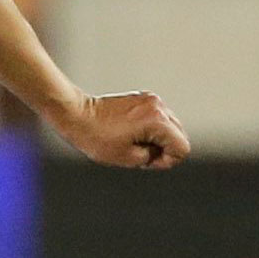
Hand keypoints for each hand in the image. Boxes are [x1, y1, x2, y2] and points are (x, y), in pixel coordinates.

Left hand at [52, 91, 189, 169]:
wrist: (76, 115)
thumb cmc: (97, 138)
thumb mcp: (129, 158)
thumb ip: (153, 156)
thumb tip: (161, 151)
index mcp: (157, 121)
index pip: (182, 147)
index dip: (167, 160)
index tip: (146, 160)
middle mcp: (157, 106)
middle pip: (178, 136)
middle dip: (163, 148)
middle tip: (138, 152)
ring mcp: (150, 99)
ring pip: (169, 127)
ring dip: (156, 138)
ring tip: (132, 142)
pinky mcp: (141, 97)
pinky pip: (157, 118)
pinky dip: (149, 128)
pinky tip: (130, 132)